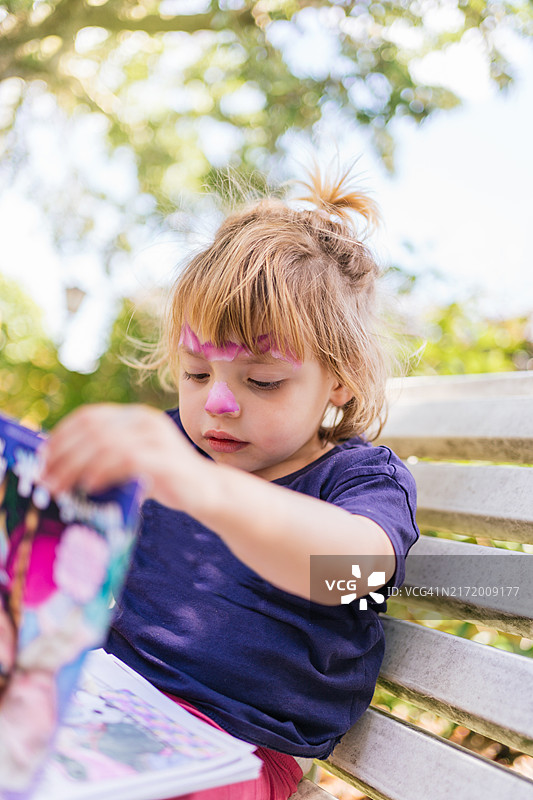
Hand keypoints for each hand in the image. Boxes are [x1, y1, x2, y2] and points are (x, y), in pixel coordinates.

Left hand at [39, 404, 204, 508]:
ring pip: (104, 444)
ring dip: (75, 467)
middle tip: (45, 479)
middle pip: (92, 430)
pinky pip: (126, 459)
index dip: (61, 435)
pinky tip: (89, 487)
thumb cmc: (164, 479)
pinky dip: (102, 472)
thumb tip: (60, 467)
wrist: (207, 491)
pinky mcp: (165, 458)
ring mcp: (157, 437)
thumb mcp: (130, 462)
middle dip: (62, 455)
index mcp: (134, 416)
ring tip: (60, 488)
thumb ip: (104, 458)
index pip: (89, 416)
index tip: (43, 458)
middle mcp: (144, 420)